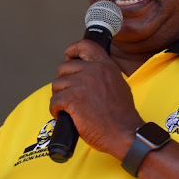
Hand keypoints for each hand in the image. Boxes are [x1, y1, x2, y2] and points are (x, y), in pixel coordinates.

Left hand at [50, 40, 142, 157]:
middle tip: (68, 93)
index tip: (68, 57)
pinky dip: (55, 110)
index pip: (85, 45)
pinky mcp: (73, 99)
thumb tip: (87, 73)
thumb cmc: (122, 115)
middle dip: (63, 81)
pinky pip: (54, 101)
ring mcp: (82, 84)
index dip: (72, 51)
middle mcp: (93, 70)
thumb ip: (103, 74)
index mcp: (106, 65)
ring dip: (59, 96)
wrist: (124, 133)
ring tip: (67, 107)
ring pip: (57, 84)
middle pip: (64, 67)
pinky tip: (63, 115)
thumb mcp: (118, 84)